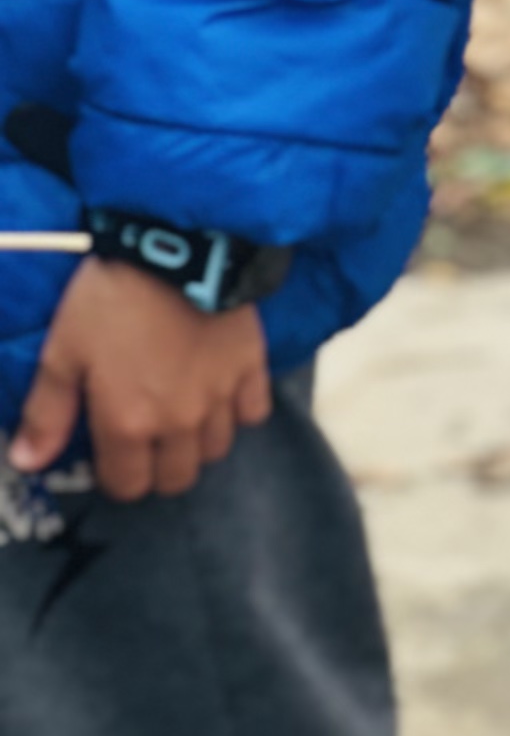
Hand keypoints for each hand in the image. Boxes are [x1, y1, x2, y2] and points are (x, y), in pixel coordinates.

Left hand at [11, 261, 271, 500]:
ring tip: (183, 417)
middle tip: (146, 442)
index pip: (128, 485)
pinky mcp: (253, 368)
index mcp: (128, 424)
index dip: (116, 479)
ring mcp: (222, 398)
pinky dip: (238, 412)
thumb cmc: (110, 302)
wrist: (178, 250)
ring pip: (216, 449)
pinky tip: (221, 394)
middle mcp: (179, 423)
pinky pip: (254, 413)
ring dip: (197, 442)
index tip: (110, 457)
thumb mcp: (62, 352)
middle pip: (178, 478)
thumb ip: (47, 413)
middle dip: (159, 469)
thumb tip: (28, 462)